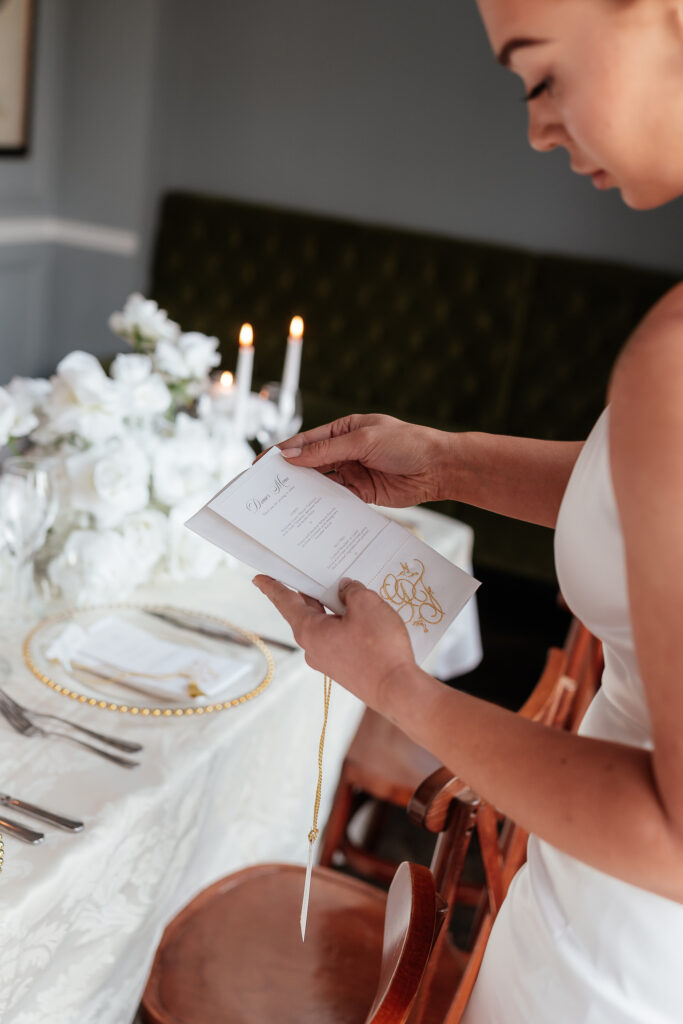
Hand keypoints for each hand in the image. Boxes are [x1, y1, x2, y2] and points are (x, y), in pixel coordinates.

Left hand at [252, 575, 416, 710]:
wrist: (397, 691)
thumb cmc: (379, 648)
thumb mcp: (367, 605)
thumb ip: (352, 591)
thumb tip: (346, 590)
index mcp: (309, 630)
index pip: (285, 601)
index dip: (272, 586)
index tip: (258, 578)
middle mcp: (313, 648)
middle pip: (306, 611)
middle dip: (312, 592)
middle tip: (314, 571)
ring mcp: (328, 661)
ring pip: (325, 625)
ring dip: (334, 608)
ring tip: (349, 592)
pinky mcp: (345, 669)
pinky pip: (339, 639)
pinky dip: (345, 624)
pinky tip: (363, 617)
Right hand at [277, 413, 452, 506]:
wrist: (439, 468)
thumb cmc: (406, 443)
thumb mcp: (364, 440)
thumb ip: (327, 450)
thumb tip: (292, 456)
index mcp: (342, 430)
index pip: (305, 442)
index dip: (282, 452)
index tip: (261, 465)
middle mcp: (344, 451)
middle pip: (309, 464)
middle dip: (288, 475)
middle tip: (265, 490)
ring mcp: (352, 473)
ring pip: (320, 483)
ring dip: (303, 493)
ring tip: (281, 506)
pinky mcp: (362, 494)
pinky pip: (336, 500)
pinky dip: (323, 506)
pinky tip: (308, 514)